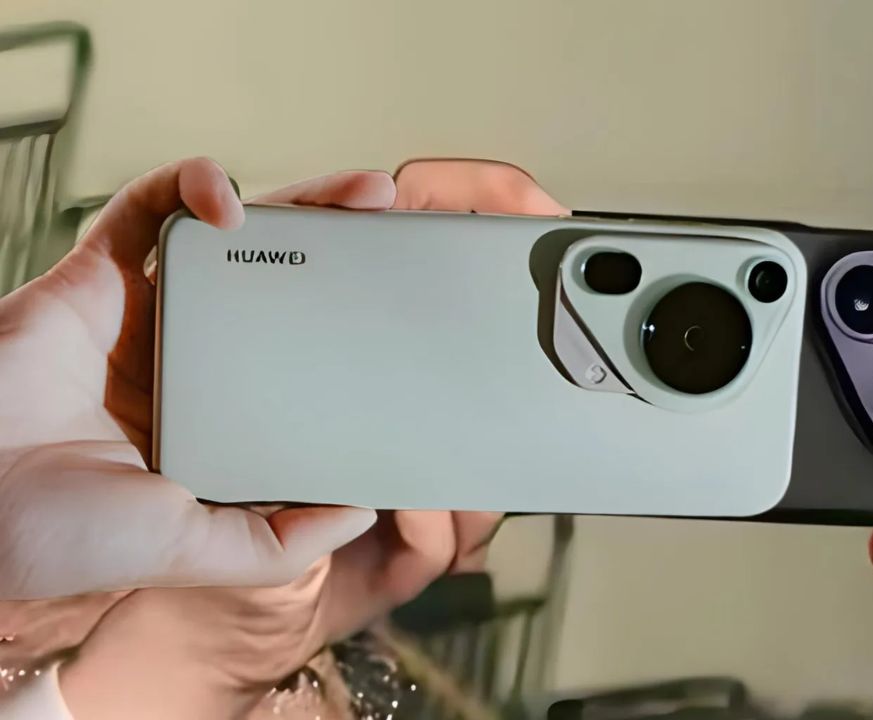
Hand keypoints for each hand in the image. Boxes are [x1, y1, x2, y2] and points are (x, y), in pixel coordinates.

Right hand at [58, 159, 566, 719]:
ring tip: (360, 192)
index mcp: (222, 414)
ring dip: (297, 202)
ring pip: (233, 239)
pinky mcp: (95, 275)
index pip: (306, 352)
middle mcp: (191, 357)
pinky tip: (230, 202)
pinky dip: (187, 188)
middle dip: (345, 244)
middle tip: (399, 223)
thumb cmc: (69, 538)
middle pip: (284, 281)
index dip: (355, 323)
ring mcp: (147, 312)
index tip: (406, 308)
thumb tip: (362, 508)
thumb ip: (282, 540)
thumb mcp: (204, 551)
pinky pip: (145, 211)